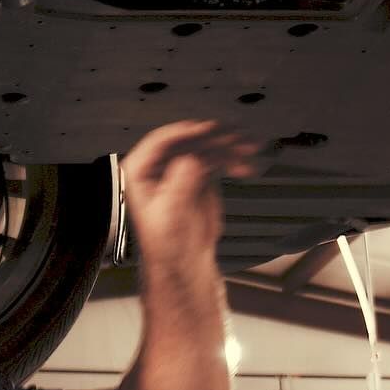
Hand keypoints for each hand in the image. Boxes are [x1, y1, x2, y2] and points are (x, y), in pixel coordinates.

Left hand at [121, 121, 262, 268]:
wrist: (183, 260)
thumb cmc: (166, 243)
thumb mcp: (170, 213)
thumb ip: (180, 183)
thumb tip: (190, 159)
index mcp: (141, 171)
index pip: (161, 142)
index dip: (185, 132)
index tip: (206, 129)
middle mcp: (159, 165)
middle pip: (188, 141)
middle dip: (214, 139)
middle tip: (235, 137)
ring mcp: (181, 167)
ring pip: (205, 148)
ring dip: (229, 147)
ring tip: (248, 149)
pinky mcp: (199, 174)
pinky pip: (217, 160)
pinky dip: (232, 161)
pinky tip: (245, 167)